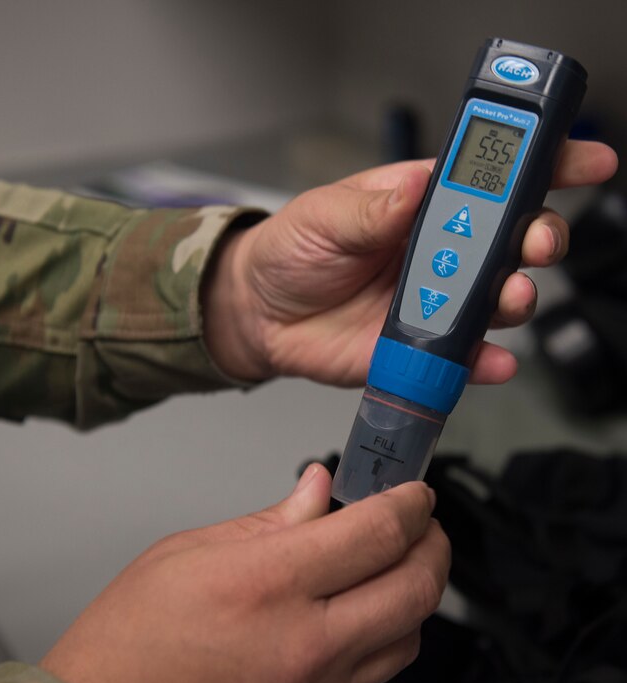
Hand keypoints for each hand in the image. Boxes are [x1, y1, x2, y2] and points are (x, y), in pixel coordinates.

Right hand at [40, 466, 448, 682]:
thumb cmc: (125, 648)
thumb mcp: (186, 554)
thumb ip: (268, 520)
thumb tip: (315, 489)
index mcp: (266, 583)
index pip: (376, 531)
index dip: (410, 502)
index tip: (413, 492)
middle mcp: (301, 643)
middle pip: (415, 586)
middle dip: (434, 544)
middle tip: (422, 525)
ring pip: (407, 636)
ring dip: (414, 593)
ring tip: (392, 568)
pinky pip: (369, 677)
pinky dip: (378, 638)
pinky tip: (353, 619)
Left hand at [202, 141, 616, 384]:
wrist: (261, 314)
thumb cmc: (292, 252)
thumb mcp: (323, 216)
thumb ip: (369, 209)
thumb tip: (415, 187)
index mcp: (420, 205)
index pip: (490, 180)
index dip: (542, 165)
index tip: (582, 159)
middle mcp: (439, 254)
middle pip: (509, 241)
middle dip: (537, 236)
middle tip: (537, 240)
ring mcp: (435, 302)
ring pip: (497, 299)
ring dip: (516, 297)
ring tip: (511, 295)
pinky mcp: (422, 347)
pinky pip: (465, 356)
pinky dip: (486, 361)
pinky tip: (493, 361)